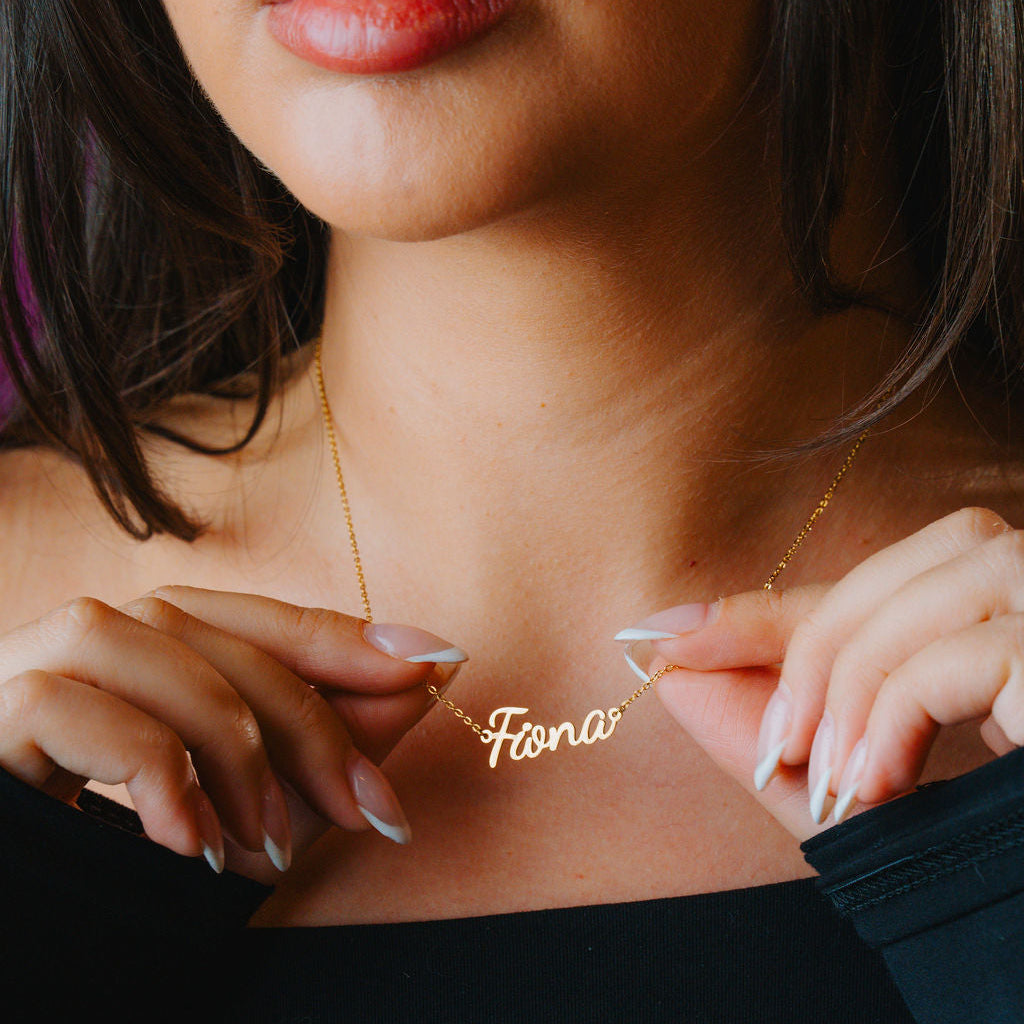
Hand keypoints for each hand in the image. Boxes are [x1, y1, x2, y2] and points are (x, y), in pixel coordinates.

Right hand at [0, 586, 465, 879]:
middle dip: (312, 718)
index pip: (258, 618)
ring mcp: (28, 662)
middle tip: (373, 808)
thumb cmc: (123, 858)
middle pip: (216, 633)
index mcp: (148, 645)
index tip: (438, 661)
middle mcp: (89, 635)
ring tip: (272, 848)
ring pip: (156, 650)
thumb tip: (423, 682)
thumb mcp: (247, 803)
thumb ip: (324, 741)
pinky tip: (191, 844)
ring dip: (237, 751)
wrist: (21, 911)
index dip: (348, 635)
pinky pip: (76, 706)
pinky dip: (156, 774)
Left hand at [617, 507, 1018, 840]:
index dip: (778, 609)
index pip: (884, 580)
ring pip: (942, 595)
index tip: (675, 639)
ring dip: (855, 685)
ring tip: (834, 778)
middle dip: (818, 646)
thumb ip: (764, 714)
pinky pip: (970, 656)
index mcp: (1005, 616)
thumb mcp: (857, 776)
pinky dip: (897, 714)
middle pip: (920, 563)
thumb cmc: (972, 856)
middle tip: (778, 744)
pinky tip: (877, 783)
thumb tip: (664, 653)